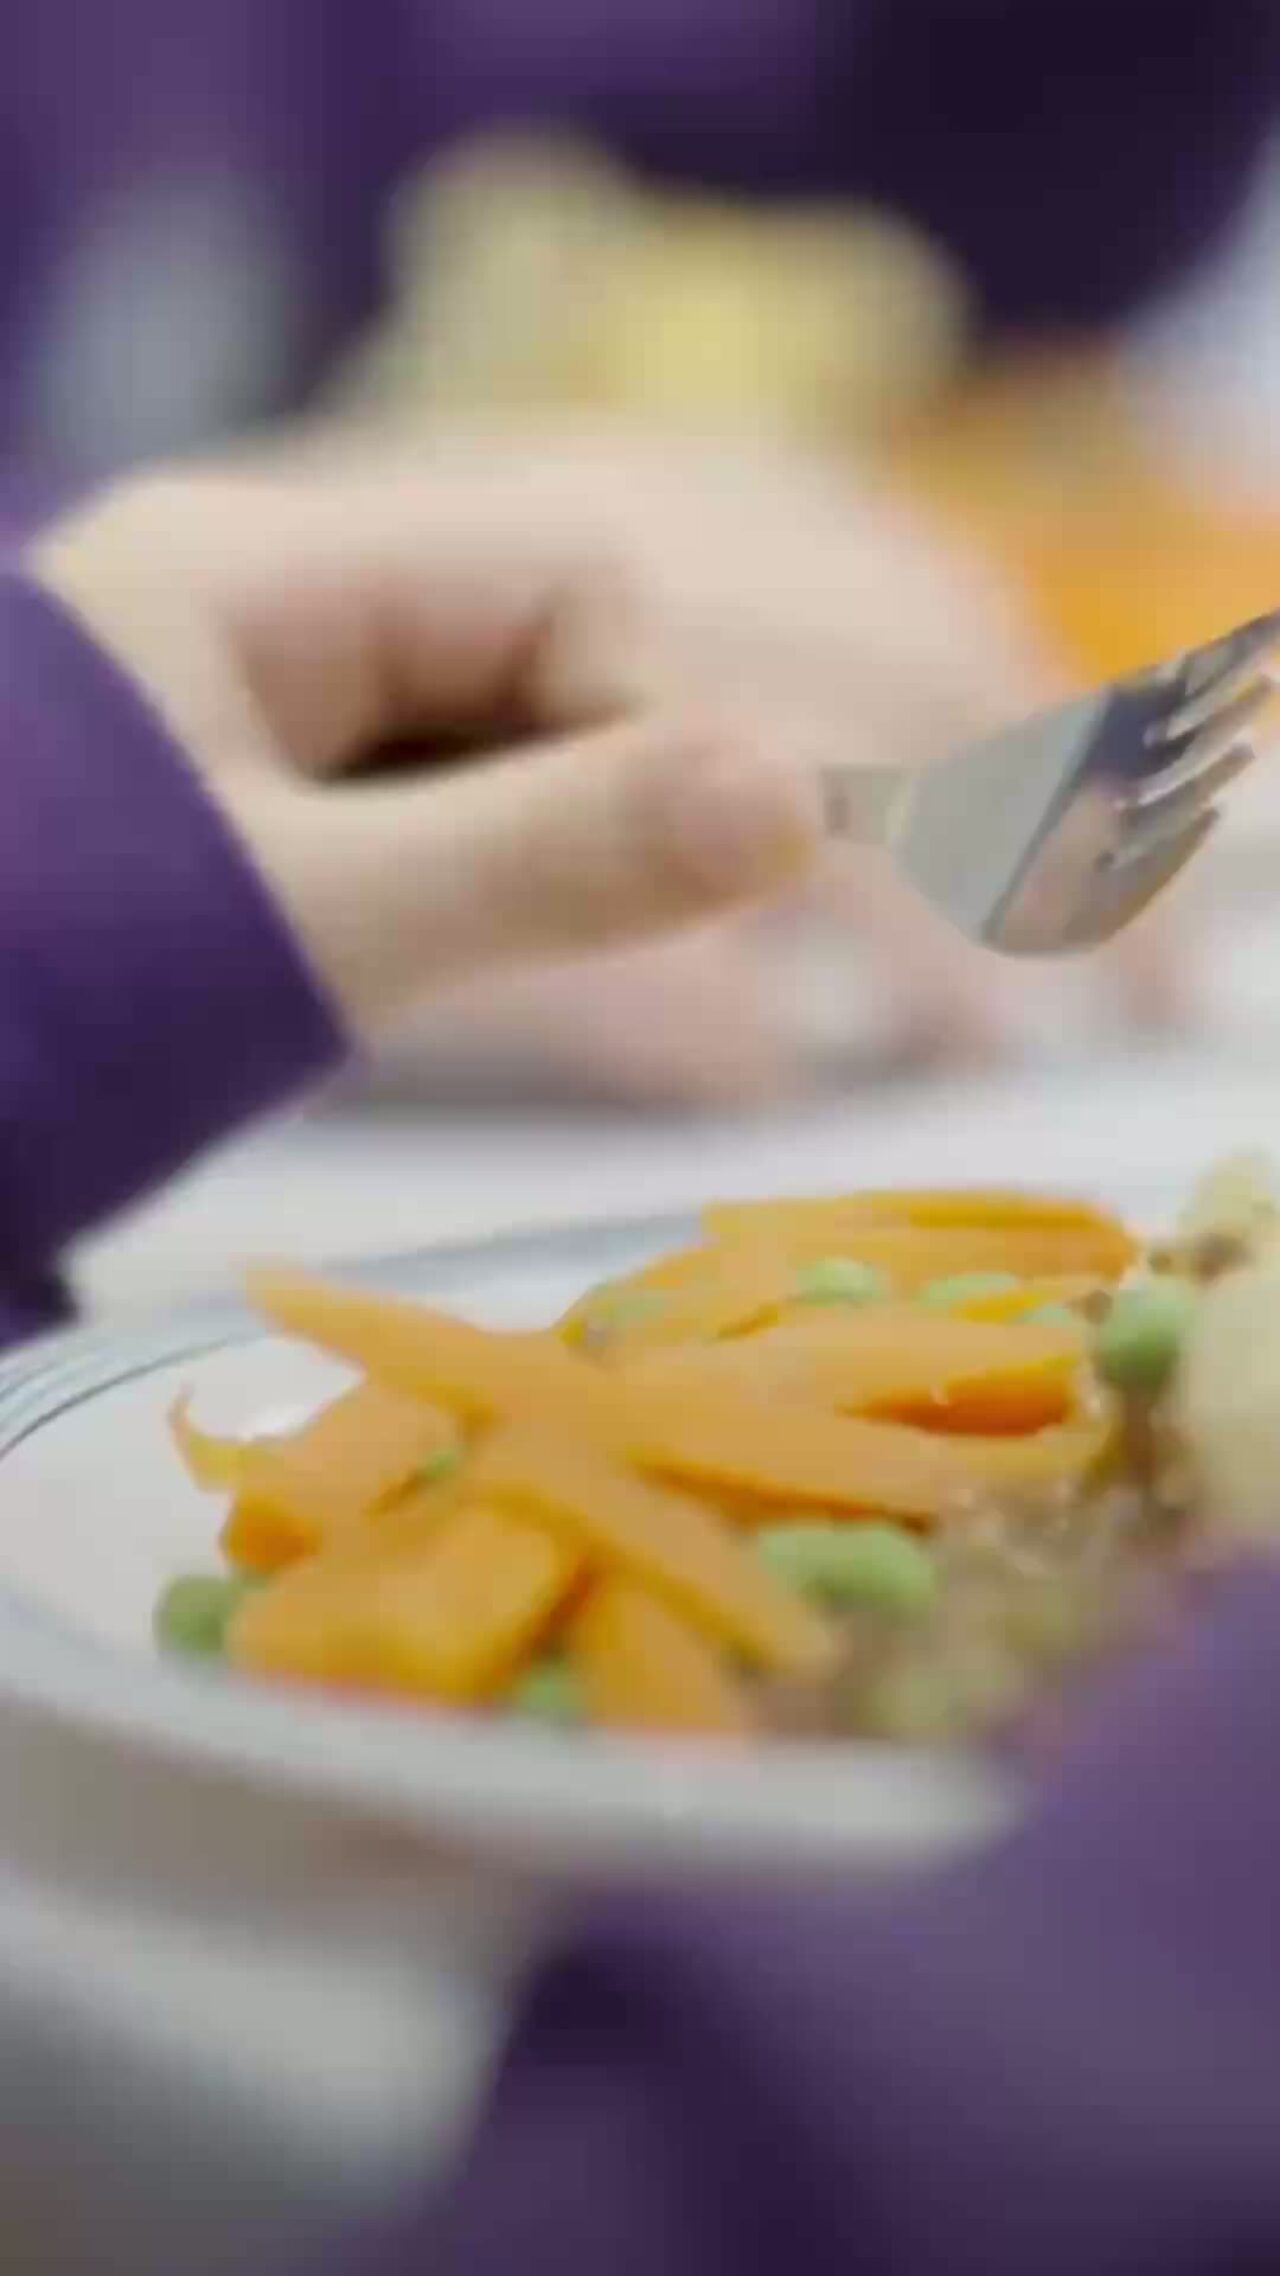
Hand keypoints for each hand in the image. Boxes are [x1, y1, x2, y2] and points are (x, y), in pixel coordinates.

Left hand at [34, 454, 823, 1033]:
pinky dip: (513, 894)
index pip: (569, 595)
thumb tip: (808, 798)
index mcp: (267, 576)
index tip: (739, 890)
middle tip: (807, 922)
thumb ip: (542, 859)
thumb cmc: (23, 988)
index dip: (671, 731)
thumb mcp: (291, 928)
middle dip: (665, 786)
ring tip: (686, 967)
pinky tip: (548, 977)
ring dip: (595, 849)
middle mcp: (269, 620)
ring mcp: (257, 723)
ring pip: (504, 751)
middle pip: (551, 657)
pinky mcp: (249, 824)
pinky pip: (438, 826)